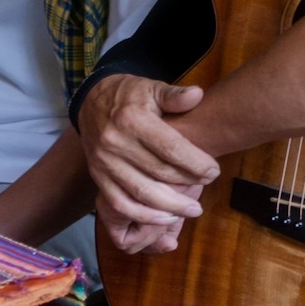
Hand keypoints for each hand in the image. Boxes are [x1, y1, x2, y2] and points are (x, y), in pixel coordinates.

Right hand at [79, 75, 219, 252]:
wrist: (90, 103)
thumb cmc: (129, 95)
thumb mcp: (151, 87)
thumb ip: (175, 95)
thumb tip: (198, 94)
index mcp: (132, 119)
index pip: (170, 147)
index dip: (195, 162)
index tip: (214, 171)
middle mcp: (116, 143)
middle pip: (158, 172)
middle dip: (187, 184)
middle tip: (208, 186)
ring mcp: (105, 163)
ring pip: (141, 193)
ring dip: (169, 206)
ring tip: (192, 210)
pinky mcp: (98, 177)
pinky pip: (119, 203)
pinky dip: (143, 215)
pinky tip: (165, 218)